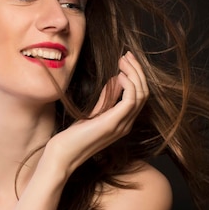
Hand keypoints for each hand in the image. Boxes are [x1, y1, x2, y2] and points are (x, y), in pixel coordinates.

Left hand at [43, 51, 148, 175]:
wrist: (64, 154)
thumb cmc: (74, 136)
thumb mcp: (93, 113)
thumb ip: (106, 99)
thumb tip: (115, 80)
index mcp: (123, 122)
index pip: (139, 96)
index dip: (136, 76)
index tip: (126, 60)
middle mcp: (126, 124)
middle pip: (144, 93)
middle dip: (138, 71)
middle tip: (127, 55)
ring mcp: (122, 125)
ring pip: (141, 94)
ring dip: (134, 74)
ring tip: (123, 61)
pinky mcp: (112, 124)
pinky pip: (130, 100)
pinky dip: (128, 84)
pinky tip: (118, 75)